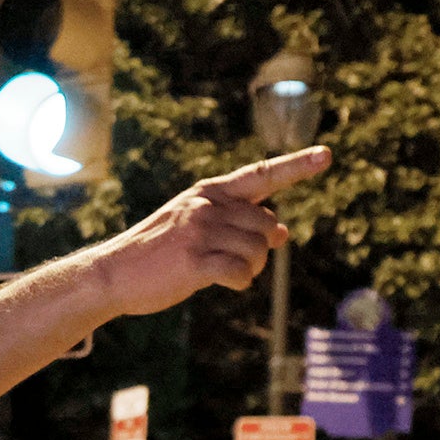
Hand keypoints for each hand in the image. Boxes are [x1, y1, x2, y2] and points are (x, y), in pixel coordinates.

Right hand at [94, 147, 331, 315]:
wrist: (113, 273)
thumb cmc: (158, 253)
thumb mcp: (197, 226)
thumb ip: (238, 224)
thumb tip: (284, 231)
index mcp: (209, 192)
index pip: (261, 174)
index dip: (296, 166)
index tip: (326, 156)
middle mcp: (207, 206)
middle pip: (268, 225)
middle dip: (263, 250)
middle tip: (238, 262)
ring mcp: (200, 232)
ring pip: (258, 252)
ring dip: (250, 269)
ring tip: (225, 274)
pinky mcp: (194, 261)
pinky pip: (241, 274)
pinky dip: (240, 283)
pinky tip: (222, 283)